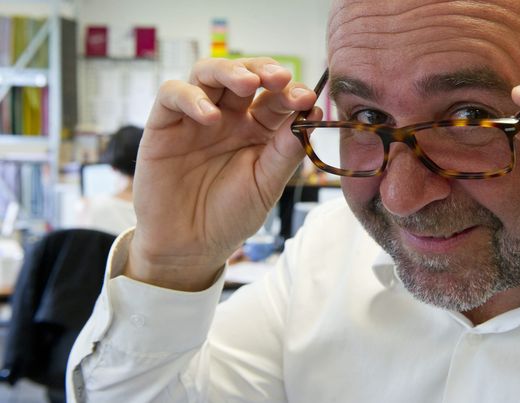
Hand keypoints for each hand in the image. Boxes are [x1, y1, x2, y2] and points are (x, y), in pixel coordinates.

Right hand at [125, 58, 318, 290]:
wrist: (189, 247)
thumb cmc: (229, 216)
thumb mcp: (266, 185)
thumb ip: (286, 151)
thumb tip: (313, 115)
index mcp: (257, 129)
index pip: (276, 97)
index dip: (292, 92)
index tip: (308, 100)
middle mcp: (228, 117)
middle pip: (244, 75)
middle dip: (263, 70)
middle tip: (280, 78)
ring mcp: (196, 118)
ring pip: (208, 73)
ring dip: (229, 71)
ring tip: (247, 83)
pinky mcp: (164, 125)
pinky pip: (172, 95)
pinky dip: (191, 97)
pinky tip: (210, 116)